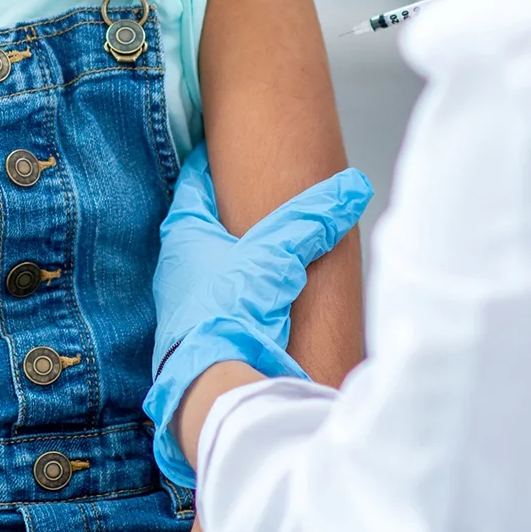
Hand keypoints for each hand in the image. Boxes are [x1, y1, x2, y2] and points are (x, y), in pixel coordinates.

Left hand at [142, 147, 371, 485]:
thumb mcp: (276, 255)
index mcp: (184, 235)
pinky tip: (264, 296)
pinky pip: (225, 302)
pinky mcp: (205, 335)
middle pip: (204, 224)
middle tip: (253, 192)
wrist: (212, 384)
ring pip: (214, 266)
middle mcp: (178, 268)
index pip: (194, 184)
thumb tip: (352, 188)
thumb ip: (313, 220)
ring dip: (238, 255)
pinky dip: (244, 292)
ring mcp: (187, 305)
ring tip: (265, 244)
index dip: (210, 163)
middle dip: (228, 210)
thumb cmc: (231, 310)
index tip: (222, 146)